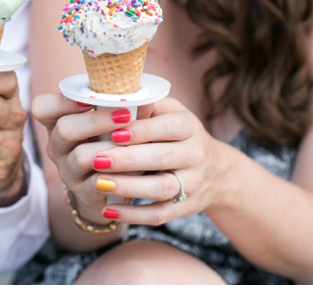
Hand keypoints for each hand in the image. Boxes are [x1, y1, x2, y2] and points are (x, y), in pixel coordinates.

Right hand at [31, 93, 136, 224]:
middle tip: (125, 115)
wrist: (112, 183)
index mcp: (57, 122)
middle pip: (63, 129)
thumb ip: (120, 106)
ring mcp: (68, 171)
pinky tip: (137, 167)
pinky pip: (97, 185)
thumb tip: (144, 96)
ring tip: (133, 141)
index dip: (63, 101)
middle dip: (96, 120)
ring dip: (109, 147)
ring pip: (80, 157)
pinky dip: (117, 174)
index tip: (90, 98)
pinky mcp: (84, 193)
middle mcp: (57, 147)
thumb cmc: (111, 141)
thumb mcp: (109, 122)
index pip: (43, 107)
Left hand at [33, 94, 228, 225]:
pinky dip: (134, 215)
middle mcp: (195, 155)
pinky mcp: (185, 208)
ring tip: (98, 184)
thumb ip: (146, 105)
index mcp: (189, 127)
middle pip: (162, 158)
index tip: (113, 132)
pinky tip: (108, 210)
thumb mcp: (170, 112)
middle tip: (96, 159)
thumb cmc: (179, 134)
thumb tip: (116, 97)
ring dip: (128, 188)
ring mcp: (192, 184)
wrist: (216, 171)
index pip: (169, 127)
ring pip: (162, 189)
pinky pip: (160, 214)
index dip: (141, 130)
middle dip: (127, 160)